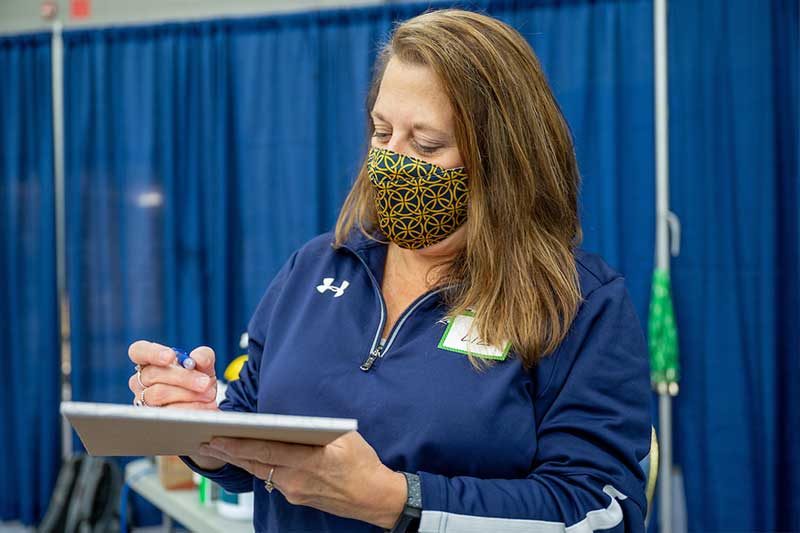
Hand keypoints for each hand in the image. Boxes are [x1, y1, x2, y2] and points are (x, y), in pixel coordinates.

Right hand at [127, 340, 217, 409]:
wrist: (204, 403)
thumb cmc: (197, 378)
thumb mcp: (204, 365)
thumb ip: (203, 356)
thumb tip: (197, 358)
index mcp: (150, 361)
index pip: (138, 351)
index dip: (152, 353)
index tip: (171, 356)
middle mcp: (140, 380)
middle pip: (153, 374)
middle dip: (183, 377)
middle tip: (205, 382)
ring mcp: (142, 400)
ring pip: (159, 393)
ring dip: (188, 394)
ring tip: (208, 394)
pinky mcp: (152, 417)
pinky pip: (167, 411)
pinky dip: (190, 407)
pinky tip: (204, 406)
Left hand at [199, 431, 407, 528]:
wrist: (374, 497)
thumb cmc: (363, 465)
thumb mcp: (345, 438)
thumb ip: (317, 430)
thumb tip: (294, 421)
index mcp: (308, 461)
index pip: (265, 452)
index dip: (238, 446)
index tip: (218, 438)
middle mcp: (296, 480)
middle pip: (255, 464)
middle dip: (228, 453)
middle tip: (205, 443)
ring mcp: (295, 491)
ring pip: (261, 471)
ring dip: (239, 460)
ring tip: (220, 448)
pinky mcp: (297, 496)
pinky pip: (272, 479)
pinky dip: (257, 467)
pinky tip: (249, 460)